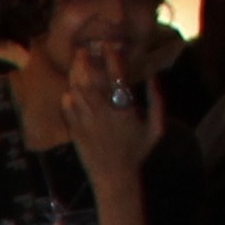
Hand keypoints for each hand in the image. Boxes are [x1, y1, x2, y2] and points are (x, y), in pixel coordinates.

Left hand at [66, 40, 159, 198]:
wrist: (114, 178)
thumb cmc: (137, 153)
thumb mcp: (156, 129)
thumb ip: (157, 103)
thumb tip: (155, 78)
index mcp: (125, 110)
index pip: (118, 78)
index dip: (113, 60)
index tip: (109, 46)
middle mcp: (105, 114)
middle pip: (92, 82)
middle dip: (86, 64)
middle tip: (83, 50)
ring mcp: (88, 124)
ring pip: (78, 94)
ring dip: (76, 78)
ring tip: (75, 64)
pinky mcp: (77, 133)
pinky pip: (68, 112)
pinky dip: (68, 99)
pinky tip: (69, 91)